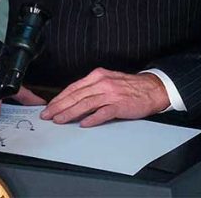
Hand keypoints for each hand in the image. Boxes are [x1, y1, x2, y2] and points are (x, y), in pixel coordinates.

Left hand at [39, 68, 168, 126]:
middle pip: (75, 96)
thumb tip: (73, 99)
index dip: (59, 98)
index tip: (49, 106)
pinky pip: (102, 113)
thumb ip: (91, 88)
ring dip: (70, 113)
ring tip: (59, 120)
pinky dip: (92, 119)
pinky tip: (83, 124)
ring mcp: (110, 94)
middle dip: (59, 106)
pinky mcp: (119, 105)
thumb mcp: (107, 80)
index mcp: (97, 76)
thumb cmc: (129, 86)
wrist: (152, 88)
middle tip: (47, 115)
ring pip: (85, 104)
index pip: (73, 88)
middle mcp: (101, 83)